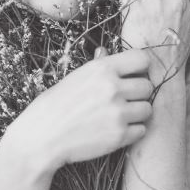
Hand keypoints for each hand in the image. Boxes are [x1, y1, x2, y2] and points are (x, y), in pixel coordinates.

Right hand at [5, 48, 152, 172]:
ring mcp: (118, 113)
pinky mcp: (120, 136)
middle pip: (148, 86)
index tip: (134, 75)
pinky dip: (132, 131)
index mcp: (102, 69)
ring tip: (119, 115)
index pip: (142, 59)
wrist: (42, 136)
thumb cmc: (56, 105)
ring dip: (137, 113)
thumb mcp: (75, 77)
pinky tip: (115, 129)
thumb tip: (106, 52)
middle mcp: (113, 88)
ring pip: (147, 109)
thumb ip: (97, 66)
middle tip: (124, 99)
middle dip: (138, 93)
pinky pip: (142, 130)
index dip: (140, 68)